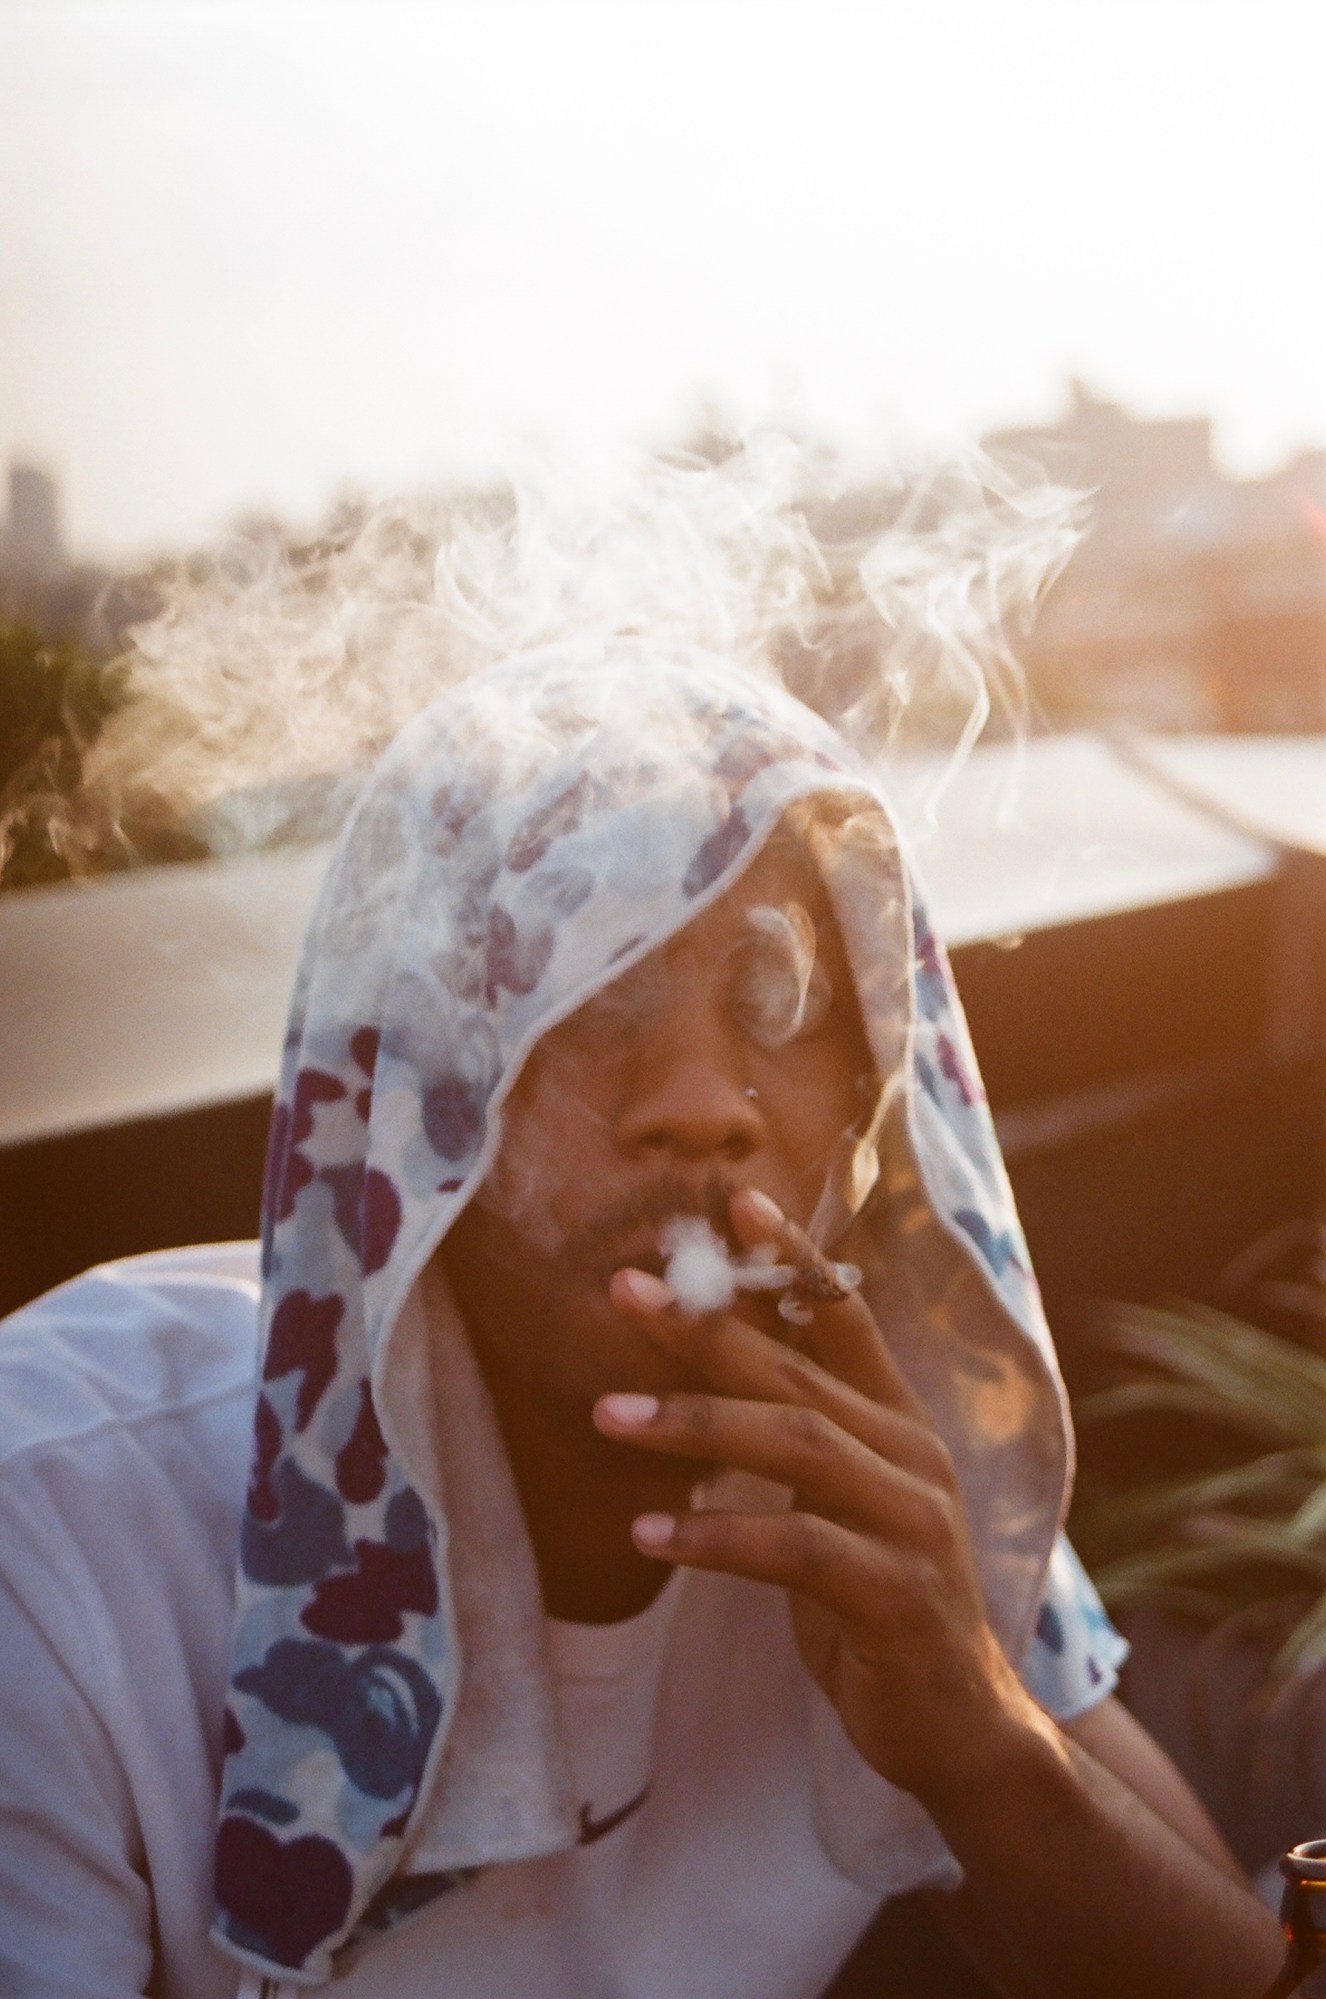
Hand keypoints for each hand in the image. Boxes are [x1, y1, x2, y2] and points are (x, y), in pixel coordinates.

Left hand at [595, 1189, 1041, 1807]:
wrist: (959, 1728)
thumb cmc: (877, 1606)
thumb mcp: (835, 1506)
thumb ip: (797, 1437)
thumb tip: (711, 1366)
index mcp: (898, 1424)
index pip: (846, 1318)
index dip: (794, 1259)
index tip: (734, 1202)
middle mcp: (913, 1455)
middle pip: (800, 1370)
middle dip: (707, 1326)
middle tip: (624, 1291)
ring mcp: (913, 1522)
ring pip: (798, 1443)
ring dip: (695, 1423)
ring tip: (606, 1414)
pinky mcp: (897, 1593)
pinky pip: (798, 1547)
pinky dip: (720, 1534)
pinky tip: (650, 1531)